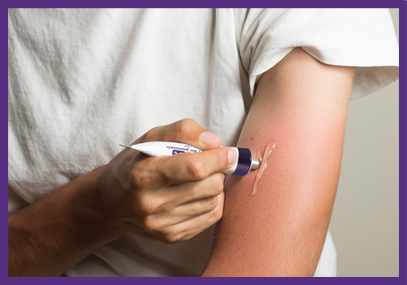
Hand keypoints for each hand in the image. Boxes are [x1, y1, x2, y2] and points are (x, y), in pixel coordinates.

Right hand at [97, 119, 237, 242]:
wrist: (110, 202)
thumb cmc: (133, 165)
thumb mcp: (150, 138)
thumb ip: (183, 131)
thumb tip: (216, 143)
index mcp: (144, 175)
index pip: (194, 168)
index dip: (218, 159)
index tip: (228, 153)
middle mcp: (151, 204)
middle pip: (210, 186)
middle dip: (216, 170)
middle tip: (207, 164)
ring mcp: (162, 224)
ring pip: (213, 200)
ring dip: (213, 185)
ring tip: (196, 179)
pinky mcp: (172, 237)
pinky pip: (211, 216)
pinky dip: (211, 201)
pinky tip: (196, 194)